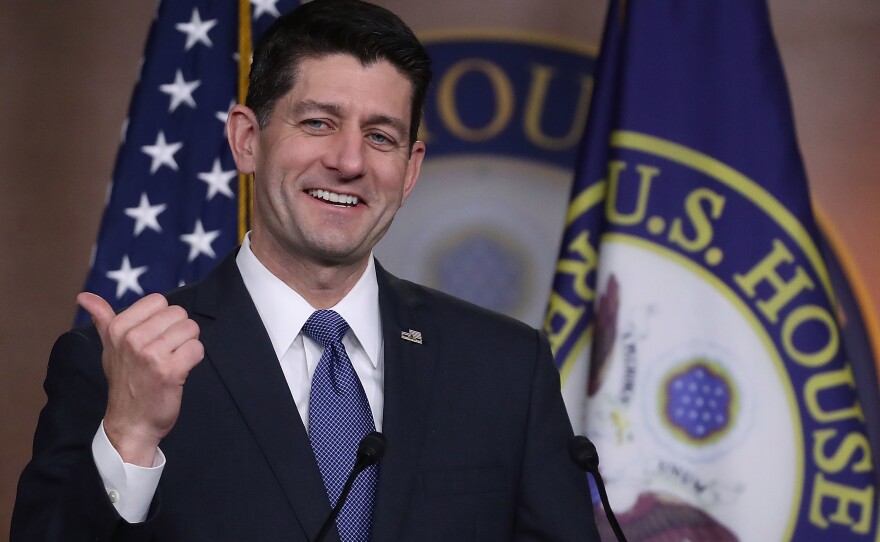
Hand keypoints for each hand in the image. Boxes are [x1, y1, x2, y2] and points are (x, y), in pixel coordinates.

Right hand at [77, 292, 203, 465]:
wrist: (130, 424)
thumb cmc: (124, 382)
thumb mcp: (108, 348)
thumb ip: (102, 319)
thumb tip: (83, 297)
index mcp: (118, 328)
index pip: (159, 301)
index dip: (163, 319)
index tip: (154, 338)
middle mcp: (132, 338)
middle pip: (179, 314)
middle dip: (178, 332)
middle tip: (165, 353)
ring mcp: (150, 355)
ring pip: (191, 329)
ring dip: (187, 346)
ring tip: (172, 362)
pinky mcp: (169, 371)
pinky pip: (197, 349)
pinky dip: (194, 359)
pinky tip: (180, 371)